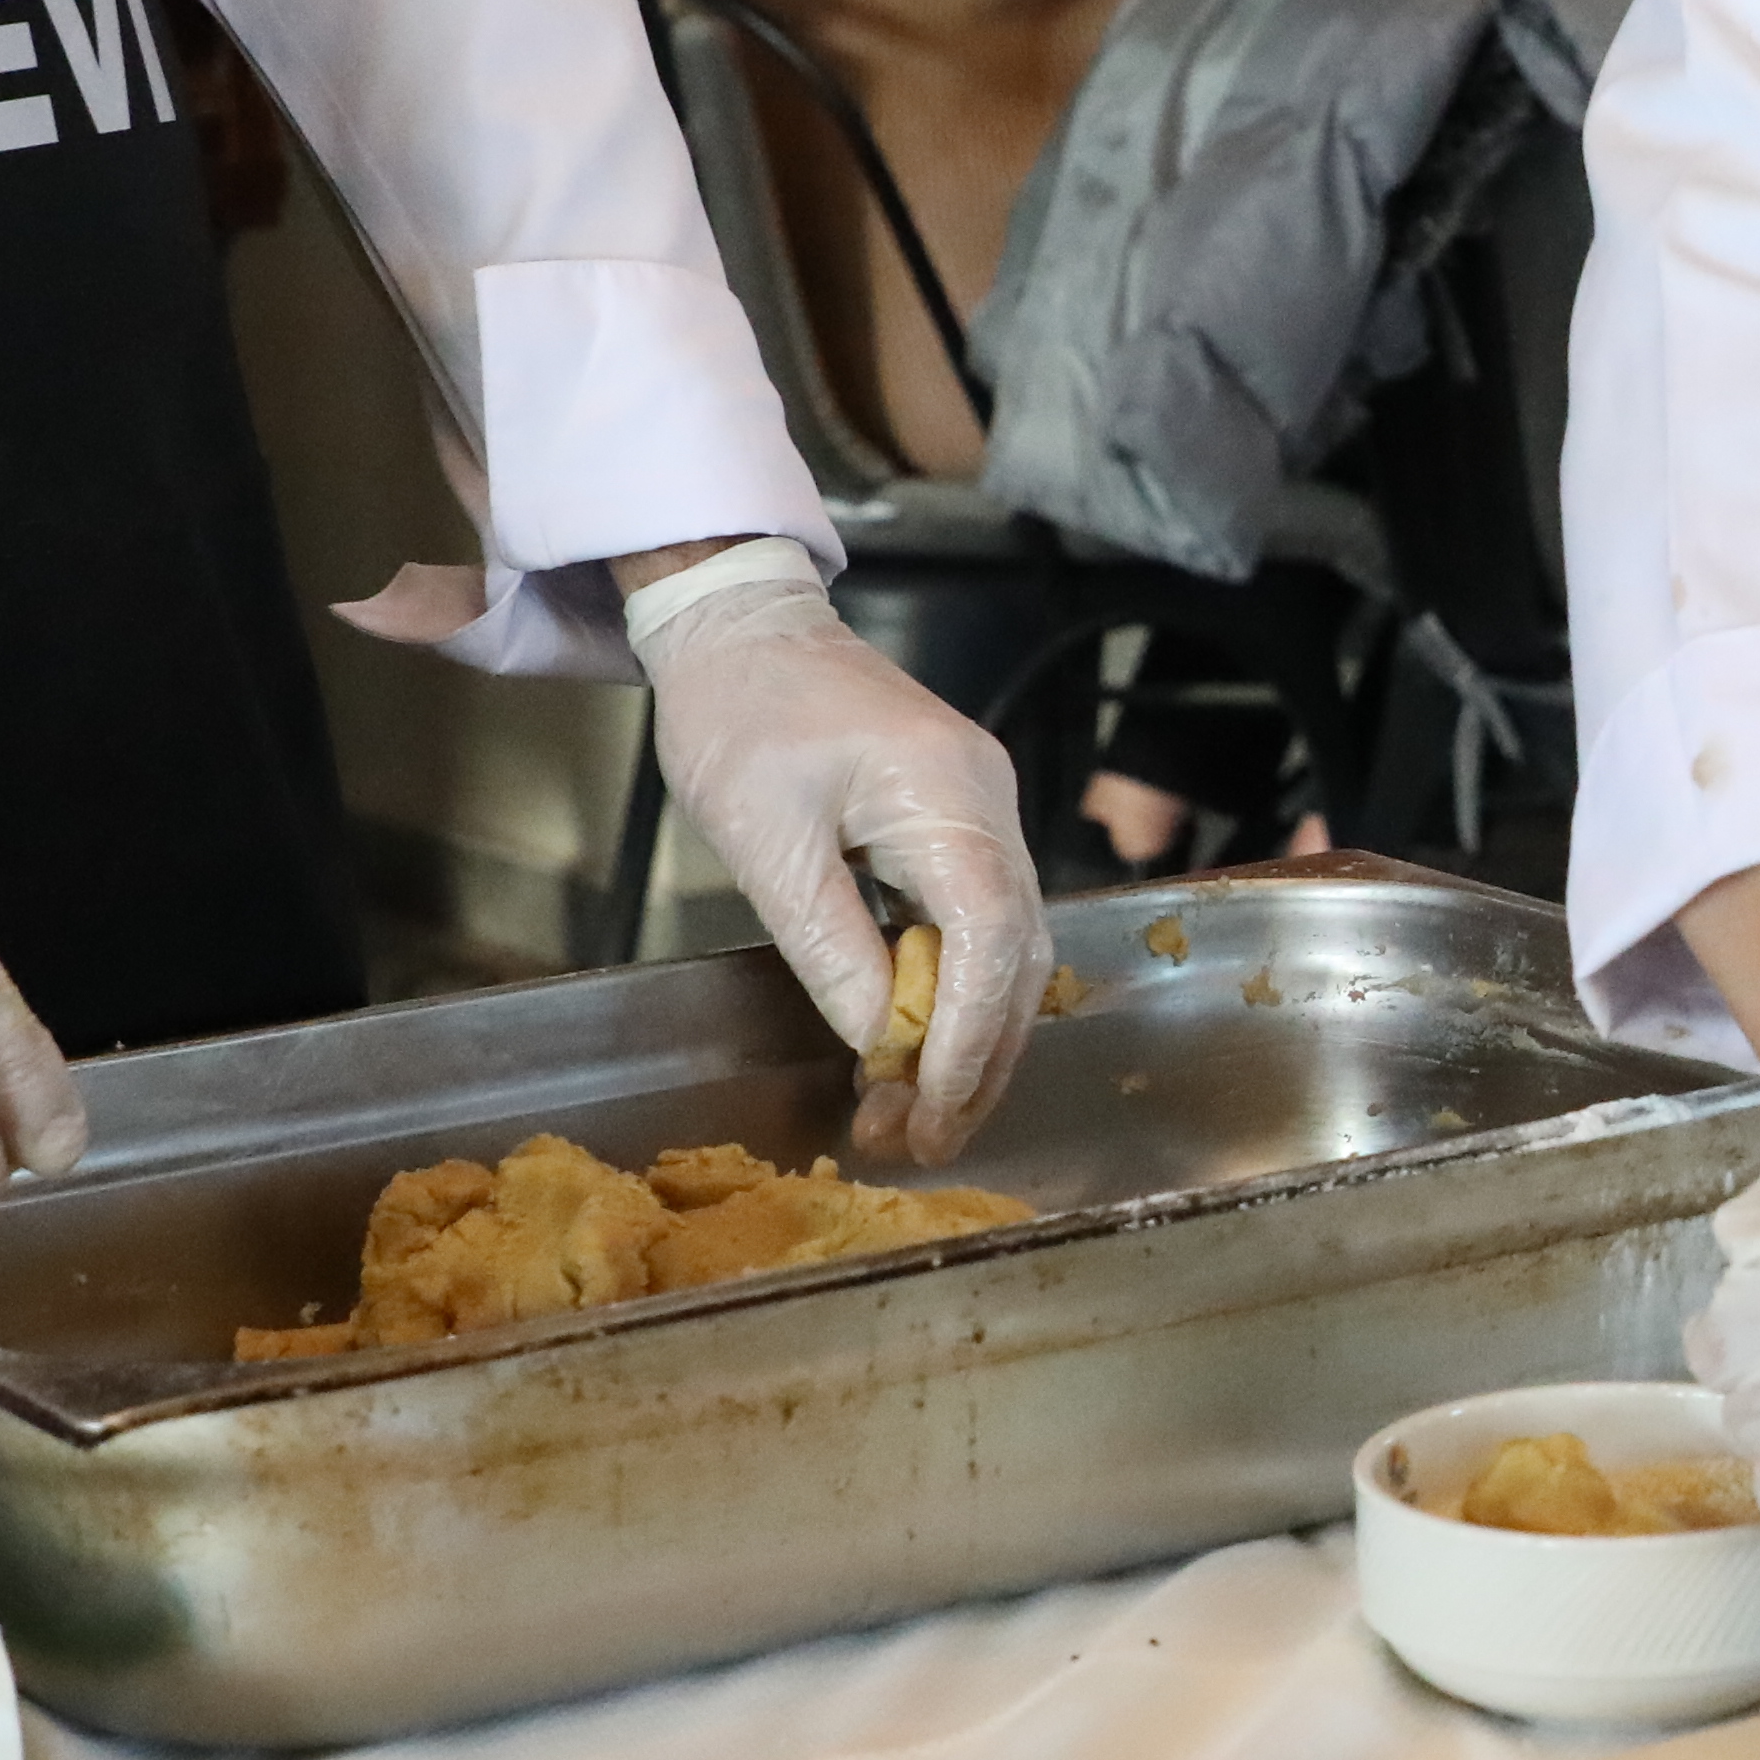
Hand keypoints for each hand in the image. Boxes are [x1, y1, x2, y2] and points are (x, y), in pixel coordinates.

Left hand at [622, 539, 1041, 1160]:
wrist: (740, 622)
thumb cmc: (739, 715)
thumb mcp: (766, 844)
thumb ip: (832, 949)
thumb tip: (881, 1045)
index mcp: (949, 797)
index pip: (993, 942)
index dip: (970, 1040)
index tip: (932, 1112)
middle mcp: (990, 804)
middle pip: (1020, 956)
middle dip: (978, 1058)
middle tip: (924, 1137)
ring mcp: (982, 809)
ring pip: (1010, 946)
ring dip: (970, 1033)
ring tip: (916, 1109)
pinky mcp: (958, 817)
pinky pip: (981, 919)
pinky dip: (955, 989)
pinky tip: (916, 1038)